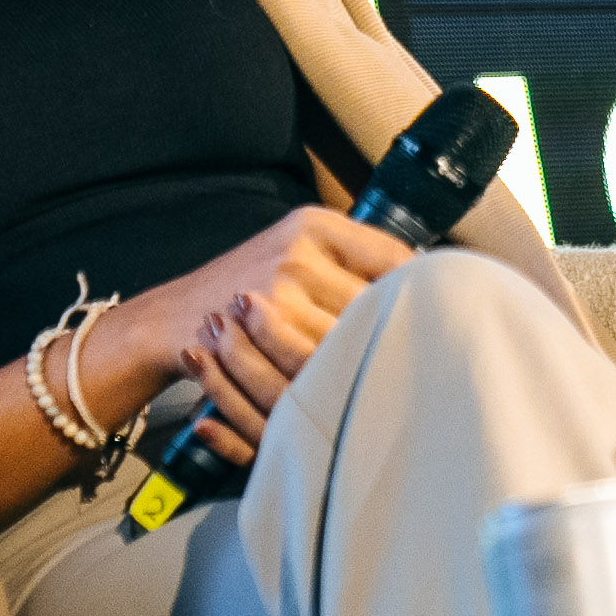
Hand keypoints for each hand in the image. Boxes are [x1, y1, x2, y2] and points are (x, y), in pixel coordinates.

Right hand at [89, 207, 414, 469]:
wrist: (173, 317)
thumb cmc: (247, 287)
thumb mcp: (299, 250)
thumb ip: (353, 260)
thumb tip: (426, 280)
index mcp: (317, 226)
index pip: (395, 257)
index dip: (422, 292)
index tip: (442, 313)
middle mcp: (298, 250)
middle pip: (378, 302)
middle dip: (399, 332)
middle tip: (424, 356)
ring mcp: (277, 289)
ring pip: (350, 336)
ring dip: (371, 361)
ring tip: (393, 378)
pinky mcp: (260, 330)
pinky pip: (317, 362)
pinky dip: (338, 379)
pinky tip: (352, 390)